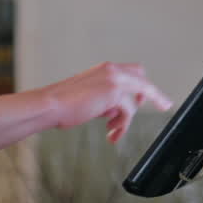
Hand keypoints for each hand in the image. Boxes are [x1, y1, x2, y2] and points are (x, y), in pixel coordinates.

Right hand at [40, 62, 172, 142]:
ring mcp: (114, 79)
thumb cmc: (63, 104)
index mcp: (104, 70)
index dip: (142, 86)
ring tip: (113, 131)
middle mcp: (112, 70)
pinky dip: (121, 126)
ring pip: (136, 100)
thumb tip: (115, 110)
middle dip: (149, 95)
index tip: (150, 97)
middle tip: (152, 108)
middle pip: (143, 78)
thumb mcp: (88, 96)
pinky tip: (111, 133)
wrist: (50, 105)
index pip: (132, 72)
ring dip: (126, 120)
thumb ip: (104, 97)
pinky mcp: (114, 91)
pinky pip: (128, 112)